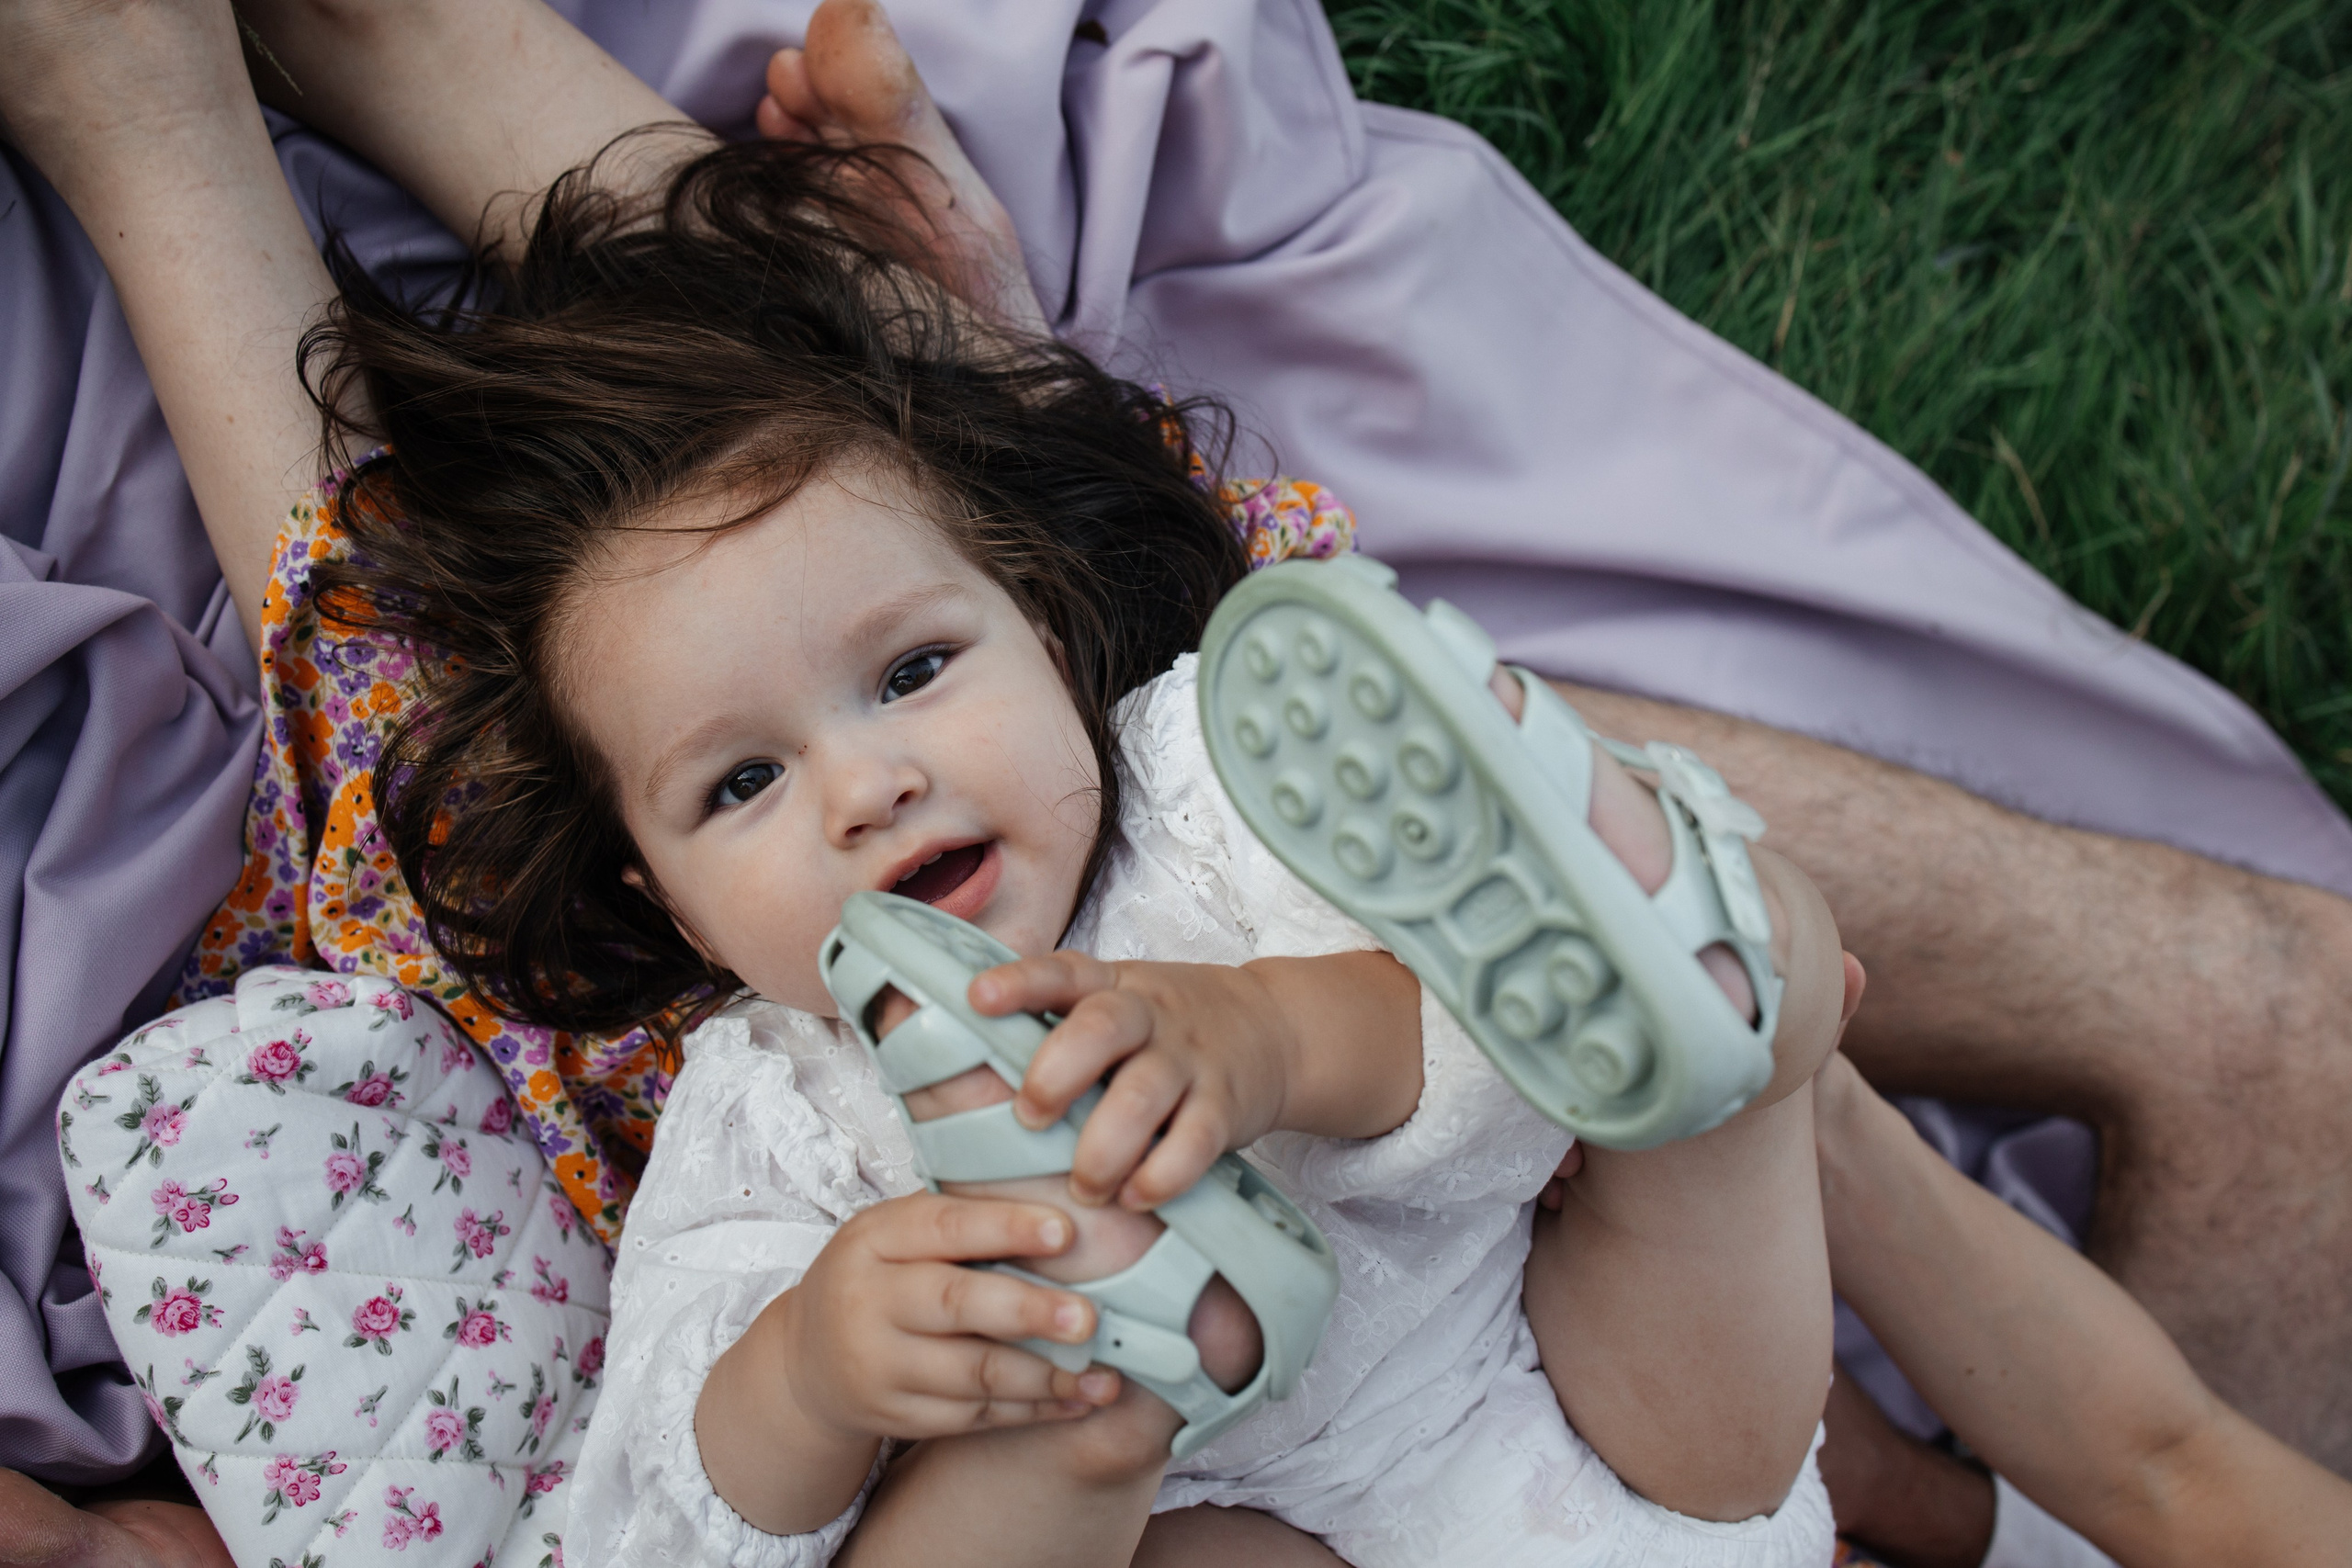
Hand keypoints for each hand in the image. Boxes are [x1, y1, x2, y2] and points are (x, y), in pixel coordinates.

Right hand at [770, 1191, 1119, 1439]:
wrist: (808, 1360)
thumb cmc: (877, 1277)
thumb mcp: (895, 1234)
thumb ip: (960, 1222)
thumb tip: (1061, 1212)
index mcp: (874, 1239)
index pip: (943, 1226)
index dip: (1006, 1228)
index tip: (1066, 1232)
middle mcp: (868, 1302)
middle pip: (954, 1304)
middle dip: (1028, 1313)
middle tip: (1088, 1319)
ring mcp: (879, 1366)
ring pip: (971, 1374)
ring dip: (1045, 1377)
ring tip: (1103, 1376)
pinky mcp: (896, 1417)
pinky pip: (973, 1416)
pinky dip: (1031, 1411)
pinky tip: (1076, 1401)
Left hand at [969, 955, 1294, 1210]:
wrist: (1275, 1030)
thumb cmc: (1166, 1026)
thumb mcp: (1116, 997)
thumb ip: (1053, 1014)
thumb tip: (938, 1025)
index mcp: (1111, 987)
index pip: (1060, 973)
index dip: (1019, 984)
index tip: (977, 998)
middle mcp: (1150, 1015)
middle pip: (1101, 1028)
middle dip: (1056, 1075)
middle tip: (1030, 1117)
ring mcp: (1190, 1059)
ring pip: (1142, 1096)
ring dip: (1103, 1148)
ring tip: (1085, 1184)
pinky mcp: (1225, 1106)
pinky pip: (1193, 1143)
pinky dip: (1161, 1176)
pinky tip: (1136, 1197)